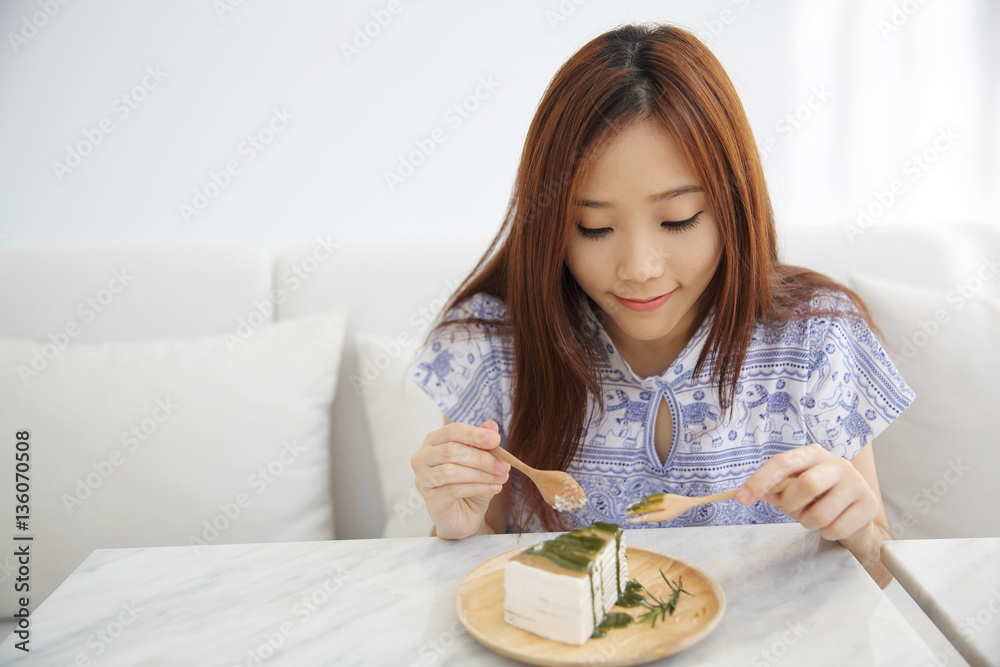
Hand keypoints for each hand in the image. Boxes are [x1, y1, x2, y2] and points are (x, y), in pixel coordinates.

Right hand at [410, 419, 509, 539]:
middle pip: (451, 451)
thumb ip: (483, 442)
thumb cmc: (471, 482)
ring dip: (481, 474)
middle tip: (505, 465)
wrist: (465, 514)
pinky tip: (494, 488)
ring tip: (501, 478)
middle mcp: (422, 457)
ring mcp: (422, 479)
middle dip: (481, 458)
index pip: (452, 431)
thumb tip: (491, 426)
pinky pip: (453, 490)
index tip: (496, 440)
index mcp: (433, 440)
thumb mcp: (481, 460)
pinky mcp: (429, 499)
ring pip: (451, 471)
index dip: (474, 434)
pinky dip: (477, 488)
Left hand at [736, 443, 878, 540]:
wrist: (857, 511)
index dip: (760, 480)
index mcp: (813, 454)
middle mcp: (837, 464)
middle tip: (793, 510)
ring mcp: (856, 484)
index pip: (783, 463)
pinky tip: (830, 524)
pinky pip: (837, 529)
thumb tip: (756, 493)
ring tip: (812, 518)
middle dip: (791, 505)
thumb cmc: (819, 496)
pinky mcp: (868, 505)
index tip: (743, 498)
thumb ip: (776, 489)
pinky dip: (826, 533)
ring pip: (822, 513)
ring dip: (808, 523)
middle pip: (807, 485)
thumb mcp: (794, 488)